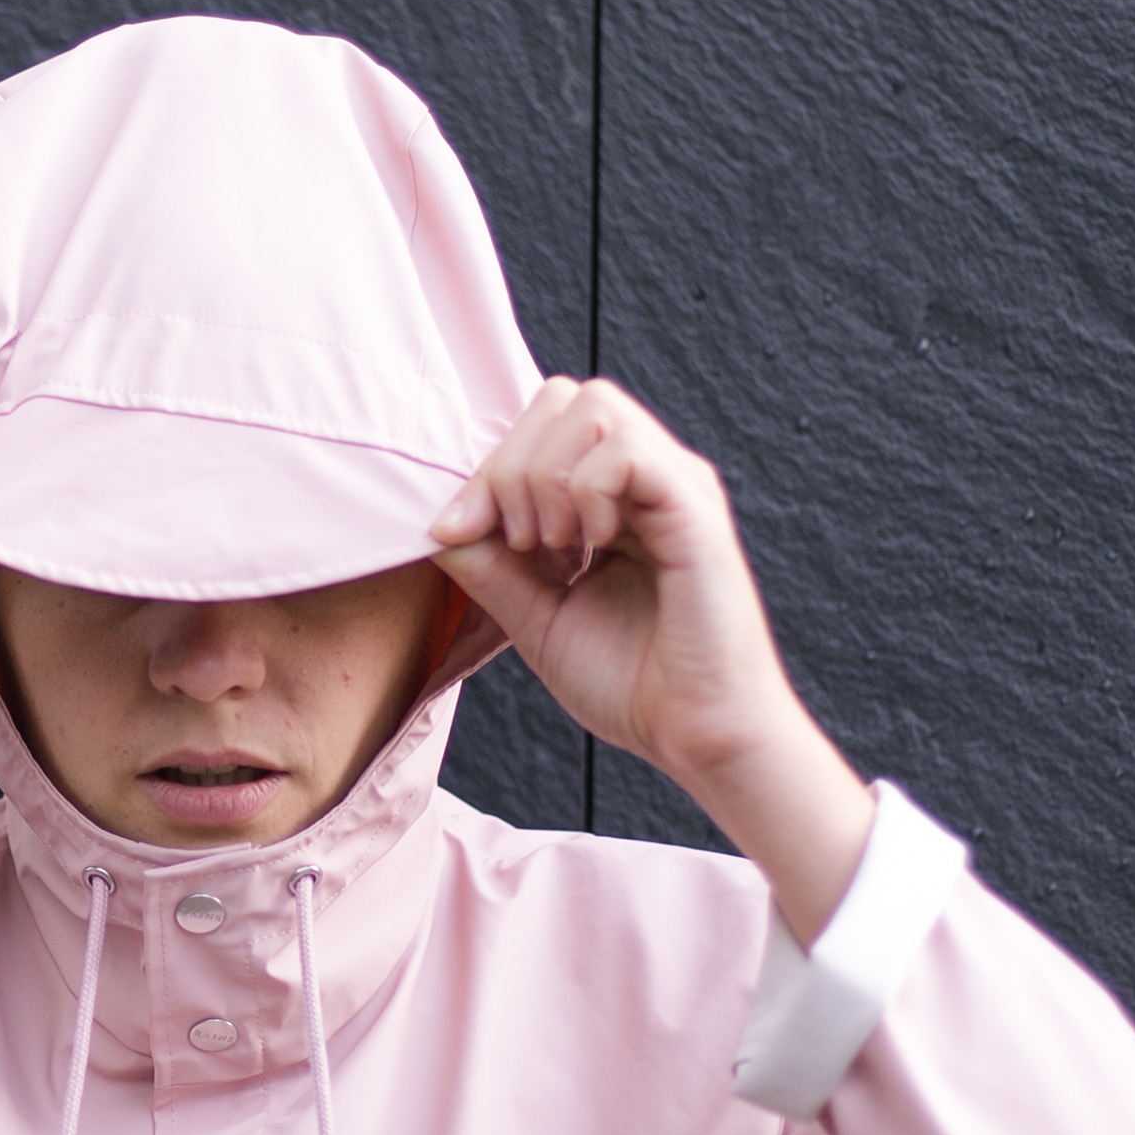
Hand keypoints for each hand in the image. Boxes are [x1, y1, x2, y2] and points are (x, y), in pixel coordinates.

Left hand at [430, 378, 876, 942]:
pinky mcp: (695, 509)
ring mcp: (676, 486)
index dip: (486, 468)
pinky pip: (626, 451)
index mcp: (614, 497)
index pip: (539, 426)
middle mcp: (648, 478)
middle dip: (512, 463)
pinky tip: (596, 547)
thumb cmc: (632, 684)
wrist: (697, 737)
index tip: (461, 534)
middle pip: (563, 396)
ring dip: (547, 476)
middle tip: (521, 544)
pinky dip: (589, 491)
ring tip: (557, 548)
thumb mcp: (536, 617)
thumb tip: (437, 521)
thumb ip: (489, 566)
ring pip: (593, 406)